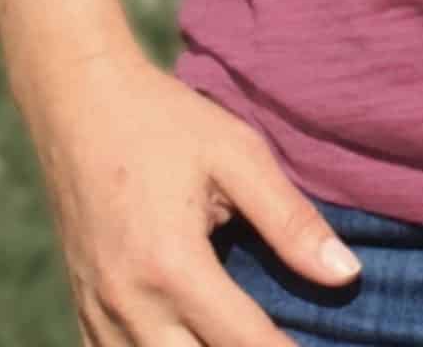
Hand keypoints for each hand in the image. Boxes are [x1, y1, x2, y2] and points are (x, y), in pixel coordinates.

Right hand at [17, 46, 360, 346]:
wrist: (76, 100)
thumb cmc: (163, 121)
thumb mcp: (236, 155)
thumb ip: (290, 220)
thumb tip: (345, 274)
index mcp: (172, 266)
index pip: (243, 342)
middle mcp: (129, 303)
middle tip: (281, 340)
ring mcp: (99, 311)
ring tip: (237, 337)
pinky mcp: (82, 308)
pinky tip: (189, 340)